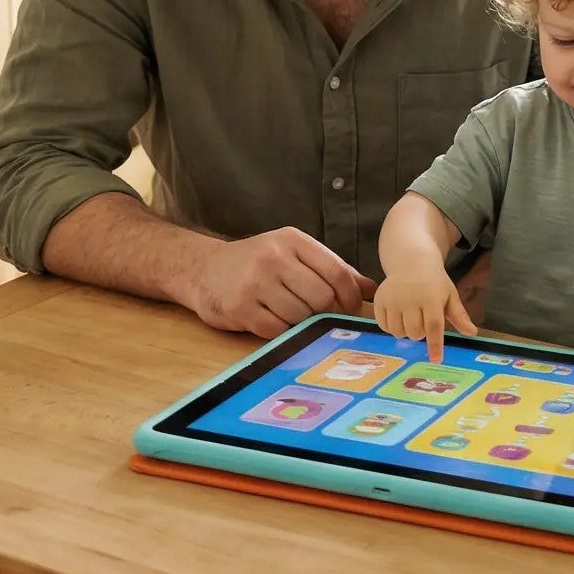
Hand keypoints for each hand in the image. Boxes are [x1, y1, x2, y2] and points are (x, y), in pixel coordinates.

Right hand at [180, 227, 375, 338]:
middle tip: (322, 316)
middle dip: (327, 312)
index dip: (350, 295)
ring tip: (295, 317)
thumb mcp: (293, 253)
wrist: (203, 269)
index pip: (336, 271)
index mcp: (292, 241)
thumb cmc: (256, 261)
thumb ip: (332, 269)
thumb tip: (370, 289)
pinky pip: (278, 330)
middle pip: (321, 297)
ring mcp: (256, 284)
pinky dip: (283, 332)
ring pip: (301, 316)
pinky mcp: (241, 309)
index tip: (349, 307)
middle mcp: (274, 258)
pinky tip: (277, 323)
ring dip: (304, 323)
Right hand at [372, 268, 475, 361]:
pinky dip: (391, 327)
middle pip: (415, 332)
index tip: (436, 359)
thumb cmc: (434, 282)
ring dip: (406, 332)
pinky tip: (398, 317)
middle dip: (421, 333)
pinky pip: (384, 326)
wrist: (411, 262)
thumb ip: (459, 315)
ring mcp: (392, 300)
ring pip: (398, 332)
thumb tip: (472, 333)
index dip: (435, 345)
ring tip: (410, 318)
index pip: (433, 326)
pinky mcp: (379, 301)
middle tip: (423, 320)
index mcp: (431, 298)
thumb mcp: (450, 295)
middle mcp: (410, 299)